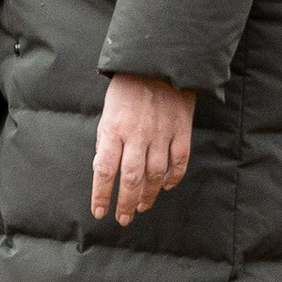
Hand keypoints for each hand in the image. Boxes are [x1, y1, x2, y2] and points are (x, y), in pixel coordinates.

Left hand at [91, 74, 194, 225]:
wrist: (157, 62)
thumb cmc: (126, 89)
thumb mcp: (107, 113)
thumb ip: (106, 141)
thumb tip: (102, 169)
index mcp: (114, 129)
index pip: (104, 169)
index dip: (101, 194)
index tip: (99, 211)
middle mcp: (138, 134)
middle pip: (131, 178)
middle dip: (126, 203)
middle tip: (123, 219)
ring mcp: (162, 133)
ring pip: (155, 174)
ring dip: (148, 195)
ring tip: (141, 207)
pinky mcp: (182, 130)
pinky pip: (179, 161)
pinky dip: (173, 177)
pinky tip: (165, 187)